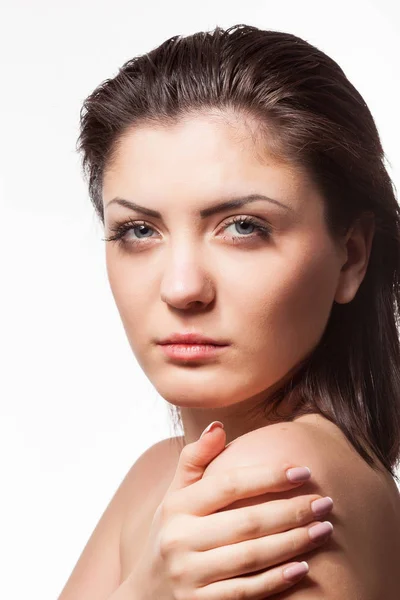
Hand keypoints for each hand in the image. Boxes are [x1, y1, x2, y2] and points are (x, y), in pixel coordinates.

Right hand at [128, 422, 332, 598]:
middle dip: (291, 511)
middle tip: (325, 502)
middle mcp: (180, 540)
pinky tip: (303, 566)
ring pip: (251, 557)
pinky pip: (246, 592)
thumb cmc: (170, 533)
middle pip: (247, 522)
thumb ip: (194, 460)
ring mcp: (190, 576)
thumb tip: (219, 426)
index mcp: (177, 506)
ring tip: (324, 529)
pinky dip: (276, 580)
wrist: (145, 593)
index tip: (303, 470)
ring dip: (293, 543)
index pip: (228, 484)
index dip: (268, 476)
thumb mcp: (174, 496)